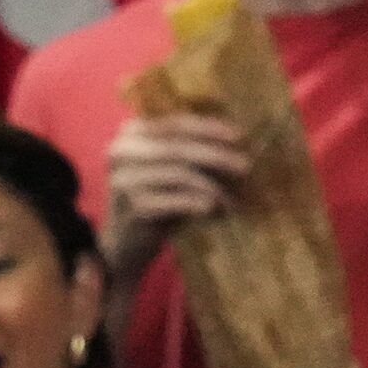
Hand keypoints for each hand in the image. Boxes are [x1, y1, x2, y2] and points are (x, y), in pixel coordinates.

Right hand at [102, 115, 251, 281]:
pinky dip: (203, 205)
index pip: (174, 124)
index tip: (238, 136)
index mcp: (129, 133)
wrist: (125, 243)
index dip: (208, 129)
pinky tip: (219, 212)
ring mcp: (125, 180)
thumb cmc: (156, 200)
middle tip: (245, 166)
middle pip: (177, 148)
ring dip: (213, 187)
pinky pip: (178, 201)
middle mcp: (121, 152)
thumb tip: (237, 141)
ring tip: (233, 199)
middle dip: (216, 156)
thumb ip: (191, 151)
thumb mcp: (169, 169)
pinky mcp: (134, 207)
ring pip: (180, 175)